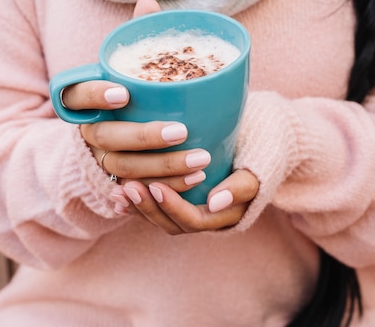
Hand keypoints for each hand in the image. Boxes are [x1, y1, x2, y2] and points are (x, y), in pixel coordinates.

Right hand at [61, 0, 209, 191]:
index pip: (76, 95)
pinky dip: (166, 187)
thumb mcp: (132, 65)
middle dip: (144, 137)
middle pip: (108, 138)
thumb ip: (137, 37)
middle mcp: (91, 130)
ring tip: (200, 161)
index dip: (94, 95)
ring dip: (162, 168)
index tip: (123, 92)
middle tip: (181, 131)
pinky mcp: (120, 181)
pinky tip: (194, 180)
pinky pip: (139, 189)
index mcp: (86, 99)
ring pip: (125, 168)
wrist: (123, 132)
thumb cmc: (131, 90)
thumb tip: (147, 1)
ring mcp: (103, 159)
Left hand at [114, 169, 259, 233]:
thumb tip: (215, 202)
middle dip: (149, 208)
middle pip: (171, 225)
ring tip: (118, 191)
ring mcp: (189, 213)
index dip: (173, 207)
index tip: (156, 186)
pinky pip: (154, 210)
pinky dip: (135, 205)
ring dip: (138, 208)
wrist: (256, 148)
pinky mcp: (177, 203)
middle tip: (130, 187)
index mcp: (223, 217)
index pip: (193, 220)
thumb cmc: (257, 156)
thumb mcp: (256, 170)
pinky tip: (116, 194)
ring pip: (159, 219)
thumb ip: (240, 187)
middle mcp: (204, 220)